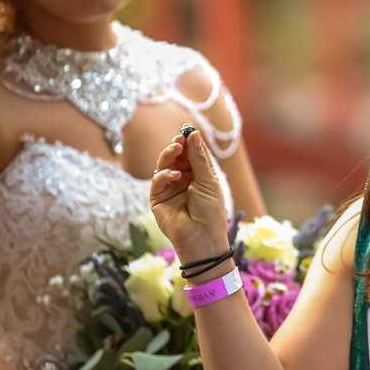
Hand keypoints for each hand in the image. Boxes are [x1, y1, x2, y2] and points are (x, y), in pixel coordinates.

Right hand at [151, 127, 229, 260]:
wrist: (202, 237)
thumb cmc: (211, 211)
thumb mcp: (208, 181)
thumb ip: (199, 158)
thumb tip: (194, 134)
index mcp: (199, 175)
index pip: (192, 154)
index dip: (190, 143)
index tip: (188, 131)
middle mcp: (183, 180)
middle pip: (177, 158)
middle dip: (177, 147)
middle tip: (179, 139)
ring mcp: (170, 189)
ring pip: (164, 166)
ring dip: (169, 156)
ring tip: (176, 149)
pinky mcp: (158, 199)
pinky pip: (158, 181)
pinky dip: (165, 175)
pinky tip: (176, 175)